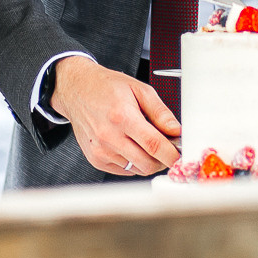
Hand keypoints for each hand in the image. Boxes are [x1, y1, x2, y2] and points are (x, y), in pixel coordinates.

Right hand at [51, 58, 180, 176]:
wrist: (77, 90)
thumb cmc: (107, 87)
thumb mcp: (139, 89)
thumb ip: (160, 112)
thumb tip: (176, 131)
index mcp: (122, 117)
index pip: (154, 145)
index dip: (172, 154)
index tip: (181, 154)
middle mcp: (109, 137)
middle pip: (147, 164)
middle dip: (163, 159)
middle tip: (166, 146)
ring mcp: (101, 151)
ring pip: (137, 169)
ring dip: (148, 160)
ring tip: (144, 141)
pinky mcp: (96, 159)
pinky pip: (124, 170)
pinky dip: (133, 161)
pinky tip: (130, 144)